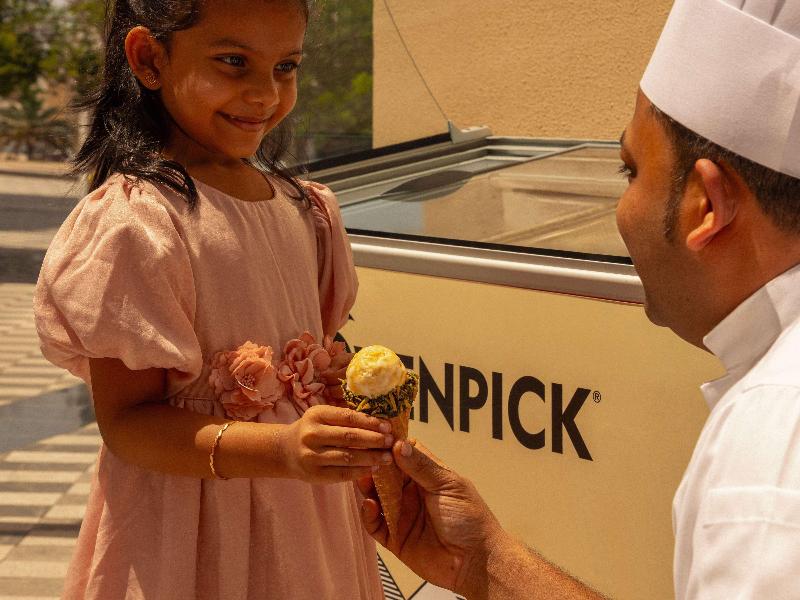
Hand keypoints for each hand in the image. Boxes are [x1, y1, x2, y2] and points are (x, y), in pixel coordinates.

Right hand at [281, 405, 393, 483]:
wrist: (285, 450)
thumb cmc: (313, 430)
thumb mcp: (323, 417)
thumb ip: (346, 418)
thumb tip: (380, 422)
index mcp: (316, 415)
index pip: (348, 417)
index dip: (370, 422)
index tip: (388, 426)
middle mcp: (311, 434)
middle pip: (349, 437)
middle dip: (374, 440)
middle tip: (391, 442)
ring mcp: (312, 456)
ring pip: (347, 457)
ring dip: (371, 457)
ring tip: (387, 457)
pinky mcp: (314, 475)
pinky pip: (342, 474)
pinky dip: (360, 471)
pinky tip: (373, 468)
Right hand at [358, 440, 504, 595]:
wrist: (476, 561)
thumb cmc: (469, 518)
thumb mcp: (447, 486)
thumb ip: (421, 467)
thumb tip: (399, 444)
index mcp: (427, 477)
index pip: (404, 456)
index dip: (391, 447)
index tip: (379, 439)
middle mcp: (412, 494)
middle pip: (386, 475)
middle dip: (375, 466)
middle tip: (366, 459)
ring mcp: (403, 515)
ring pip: (377, 497)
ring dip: (368, 488)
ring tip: (364, 480)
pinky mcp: (395, 539)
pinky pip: (375, 525)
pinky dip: (368, 514)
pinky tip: (370, 506)